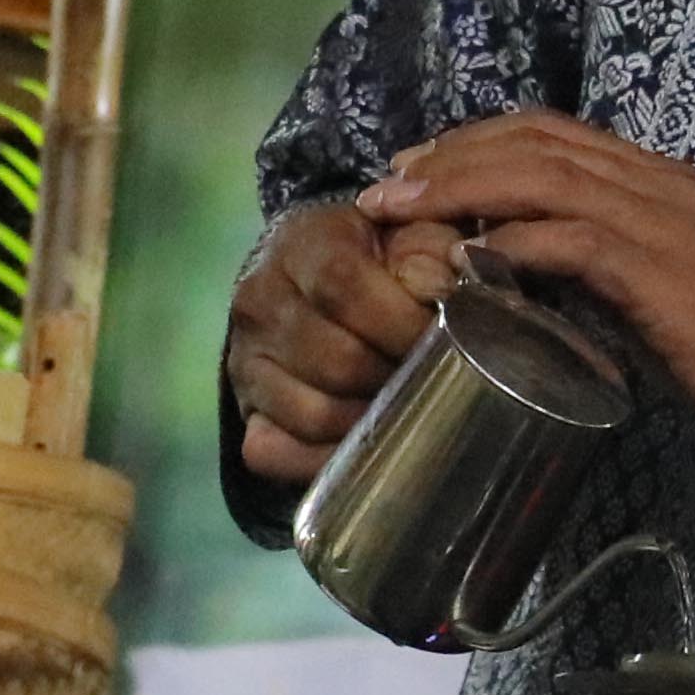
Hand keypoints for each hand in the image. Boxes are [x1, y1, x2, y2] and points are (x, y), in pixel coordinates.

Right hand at [226, 198, 453, 483]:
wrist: (312, 277)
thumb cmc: (376, 258)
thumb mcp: (408, 234)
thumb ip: (432, 255)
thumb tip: (441, 289)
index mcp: (300, 245)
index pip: (344, 287)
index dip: (401, 323)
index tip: (450, 339)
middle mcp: (258, 300)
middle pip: (335, 360)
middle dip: (398, 379)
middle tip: (436, 380)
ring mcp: (244, 359)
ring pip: (313, 414)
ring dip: (372, 422)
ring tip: (408, 408)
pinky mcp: (243, 408)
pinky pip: (272, 452)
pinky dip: (323, 460)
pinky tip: (364, 440)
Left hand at [367, 111, 694, 480]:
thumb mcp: (674, 295)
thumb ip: (613, 272)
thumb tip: (538, 277)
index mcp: (664, 184)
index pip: (553, 134)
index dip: (476, 144)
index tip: (418, 174)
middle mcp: (662, 186)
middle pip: (534, 141)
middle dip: (450, 157)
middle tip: (386, 188)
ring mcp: (666, 224)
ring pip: (543, 177)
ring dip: (462, 189)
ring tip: (403, 213)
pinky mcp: (667, 275)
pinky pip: (573, 240)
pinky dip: (513, 245)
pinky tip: (468, 263)